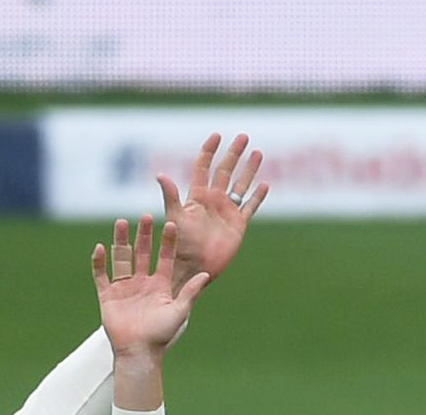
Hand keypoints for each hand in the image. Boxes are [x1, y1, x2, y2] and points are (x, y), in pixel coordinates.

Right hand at [94, 210, 216, 363]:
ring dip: (121, 241)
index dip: (168, 242)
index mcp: (161, 286)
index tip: (171, 224)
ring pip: (122, 258)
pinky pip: (101, 275)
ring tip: (121, 222)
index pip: (165, 258)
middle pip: (143, 253)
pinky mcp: (107, 295)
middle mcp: (143, 283)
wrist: (139, 353)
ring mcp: (124, 288)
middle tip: (146, 216)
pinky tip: (99, 247)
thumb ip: (191, 292)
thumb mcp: (179, 312)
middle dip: (144, 235)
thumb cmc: (161, 335)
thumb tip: (206, 274)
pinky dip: (99, 262)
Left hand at [159, 134, 267, 292]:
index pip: (204, 167)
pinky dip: (258, 196)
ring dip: (249, 169)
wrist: (194, 267)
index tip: (217, 135)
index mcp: (197, 196)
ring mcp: (226, 212)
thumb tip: (160, 174)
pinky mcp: (238, 225)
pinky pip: (250, 207)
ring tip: (257, 152)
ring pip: (240, 185)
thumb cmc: (180, 245)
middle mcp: (213, 200)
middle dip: (234, 153)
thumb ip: (170, 196)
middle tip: (243, 136)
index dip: (209, 151)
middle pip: (225, 170)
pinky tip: (265, 184)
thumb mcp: (174, 217)